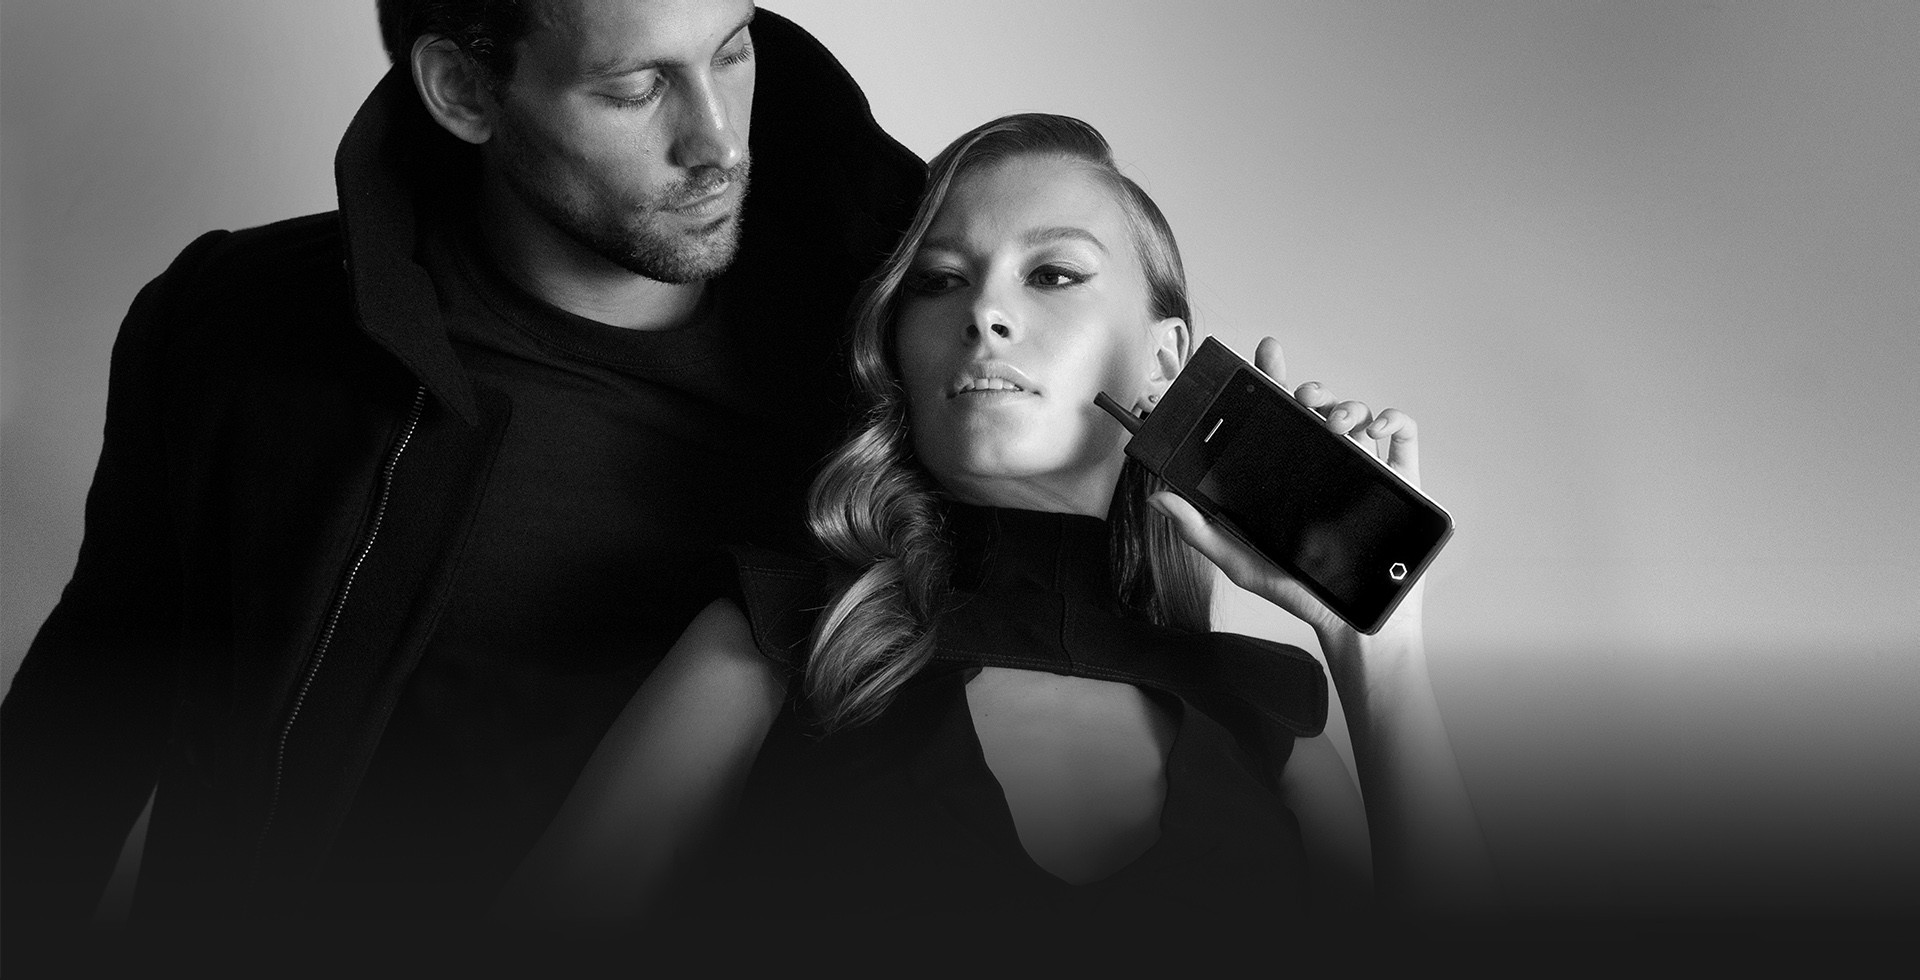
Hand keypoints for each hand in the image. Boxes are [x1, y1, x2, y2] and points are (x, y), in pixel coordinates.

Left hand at [1149, 337, 1424, 640]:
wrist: (1351, 622)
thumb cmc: (1297, 590)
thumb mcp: (1239, 560)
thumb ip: (1200, 529)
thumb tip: (1158, 497)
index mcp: (1287, 474)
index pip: (1276, 417)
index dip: (1272, 379)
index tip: (1266, 353)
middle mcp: (1323, 465)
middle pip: (1318, 408)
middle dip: (1311, 390)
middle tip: (1303, 398)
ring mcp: (1362, 469)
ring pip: (1356, 415)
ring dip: (1347, 406)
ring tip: (1337, 425)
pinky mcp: (1399, 480)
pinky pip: (1402, 434)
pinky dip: (1392, 420)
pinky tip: (1376, 429)